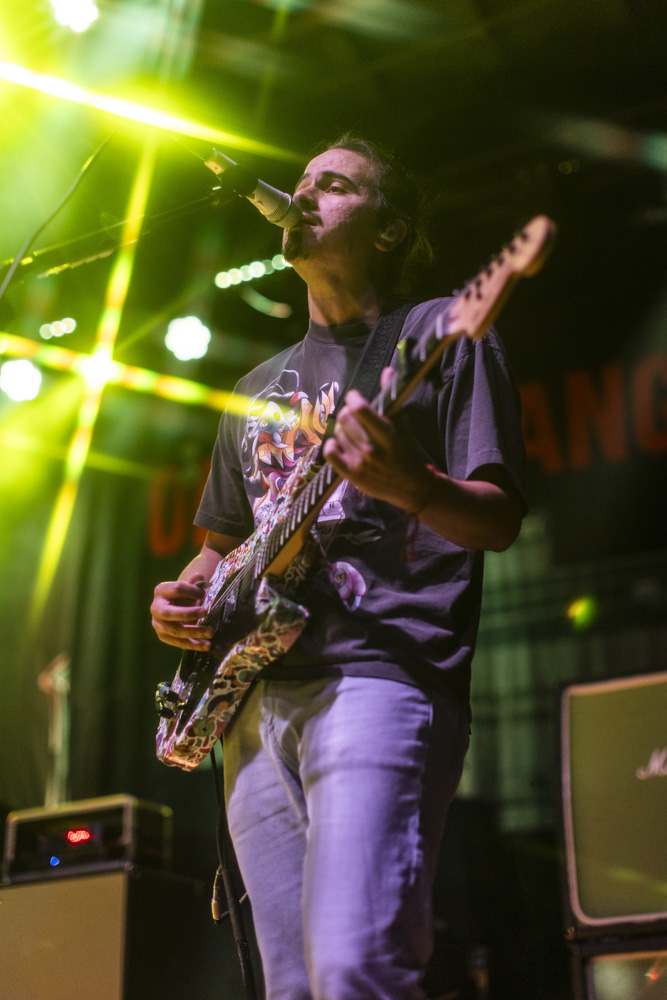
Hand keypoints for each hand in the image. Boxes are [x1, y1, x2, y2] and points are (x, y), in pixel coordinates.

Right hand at [150, 573, 214, 650]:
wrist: (176, 606)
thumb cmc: (184, 595)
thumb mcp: (189, 587)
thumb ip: (195, 583)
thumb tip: (199, 576)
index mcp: (161, 590)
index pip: (176, 589)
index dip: (192, 591)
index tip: (204, 594)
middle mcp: (156, 607)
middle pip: (170, 613)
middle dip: (188, 613)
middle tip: (206, 612)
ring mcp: (158, 624)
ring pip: (175, 631)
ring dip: (194, 632)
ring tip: (212, 632)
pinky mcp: (163, 636)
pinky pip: (178, 643)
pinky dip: (193, 645)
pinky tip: (206, 645)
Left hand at [322, 369, 433, 512]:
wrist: (411, 487)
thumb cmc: (406, 451)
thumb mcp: (403, 424)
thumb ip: (391, 397)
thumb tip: (388, 370)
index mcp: (387, 433)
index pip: (361, 409)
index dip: (354, 398)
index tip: (355, 398)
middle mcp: (372, 448)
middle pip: (345, 418)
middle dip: (348, 413)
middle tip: (355, 417)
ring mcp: (361, 462)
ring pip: (339, 433)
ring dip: (344, 430)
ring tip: (355, 435)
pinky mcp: (352, 475)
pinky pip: (330, 453)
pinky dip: (332, 445)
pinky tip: (339, 444)